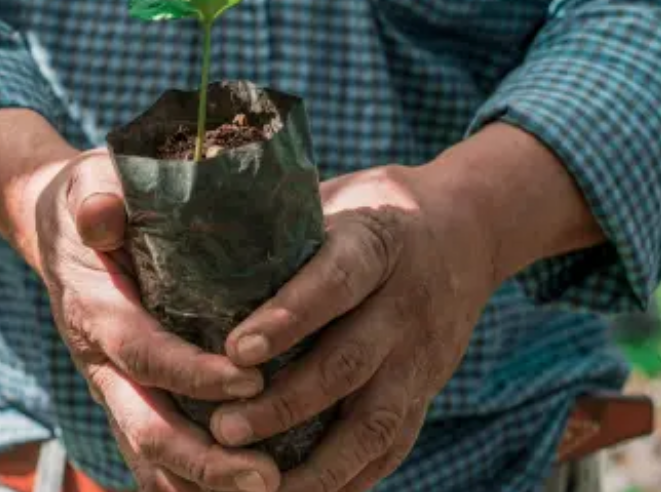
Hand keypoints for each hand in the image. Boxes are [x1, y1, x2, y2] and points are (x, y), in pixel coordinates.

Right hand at [0, 110, 280, 491]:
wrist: (58, 228)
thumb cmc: (91, 198)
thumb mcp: (90, 180)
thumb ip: (97, 195)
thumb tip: (103, 211)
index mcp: (95, 309)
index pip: (144, 353)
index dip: (192, 374)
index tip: (251, 381)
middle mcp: (99, 360)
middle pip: (145, 426)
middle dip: (205, 460)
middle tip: (268, 478)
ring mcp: (111, 385)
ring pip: (148, 455)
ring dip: (202, 484)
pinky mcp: (127, 395)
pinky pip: (151, 453)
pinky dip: (189, 483)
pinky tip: (239, 491)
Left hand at [208, 164, 497, 491]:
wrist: (469, 231)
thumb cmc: (372, 210)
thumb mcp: (335, 197)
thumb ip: (279, 224)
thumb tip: (191, 235)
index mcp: (378, 244)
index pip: (336, 280)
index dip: (289, 316)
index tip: (236, 348)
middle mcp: (406, 304)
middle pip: (349, 363)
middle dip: (284, 404)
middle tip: (222, 430)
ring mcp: (421, 357)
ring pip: (374, 421)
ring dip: (315, 464)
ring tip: (257, 487)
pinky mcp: (426, 393)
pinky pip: (391, 447)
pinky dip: (347, 479)